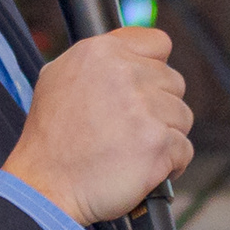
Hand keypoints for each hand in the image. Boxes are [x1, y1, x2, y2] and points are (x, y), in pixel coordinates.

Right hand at [1, 27, 192, 226]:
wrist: (45, 186)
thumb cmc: (50, 140)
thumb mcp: (57, 79)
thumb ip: (98, 61)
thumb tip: (129, 54)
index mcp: (101, 52)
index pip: (158, 43)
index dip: (155, 68)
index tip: (146, 88)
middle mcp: (124, 73)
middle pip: (174, 82)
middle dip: (159, 107)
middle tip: (131, 130)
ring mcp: (143, 107)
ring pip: (182, 116)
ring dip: (165, 136)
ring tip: (134, 151)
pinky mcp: (158, 142)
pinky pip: (184, 149)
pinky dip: (170, 165)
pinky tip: (144, 169)